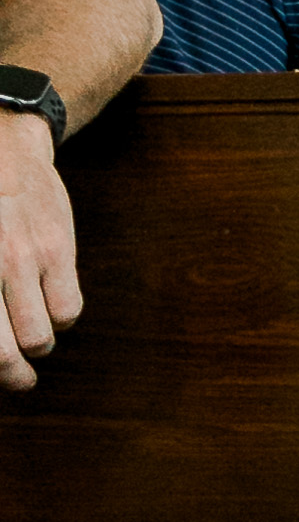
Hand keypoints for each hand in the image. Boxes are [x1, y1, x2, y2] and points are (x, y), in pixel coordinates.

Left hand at [0, 112, 79, 389]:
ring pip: (40, 337)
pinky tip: (49, 301)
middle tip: (19, 379)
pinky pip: (68, 310)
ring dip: (37, 342)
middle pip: (3, 354)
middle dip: (13, 376)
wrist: (2, 142)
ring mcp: (22, 259)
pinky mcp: (57, 249)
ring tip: (33, 334)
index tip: (5, 373)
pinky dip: (60, 315)